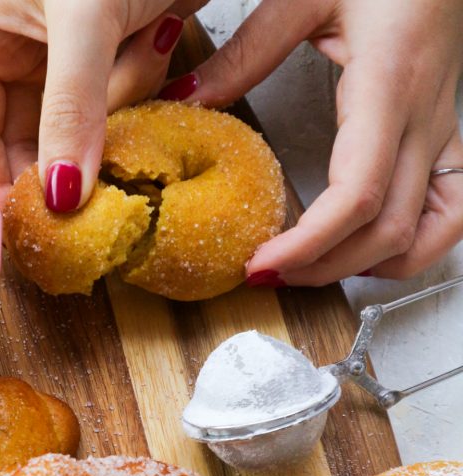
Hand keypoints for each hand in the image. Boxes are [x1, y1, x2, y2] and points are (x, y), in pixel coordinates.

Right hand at [0, 0, 204, 208]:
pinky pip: (128, 100)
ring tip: (142, 28)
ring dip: (121, 94)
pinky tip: (161, 25)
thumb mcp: (81, 14)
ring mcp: (75, 55)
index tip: (17, 224)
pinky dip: (149, 76)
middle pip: (31, 140)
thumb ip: (69, 106)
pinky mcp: (123, 51)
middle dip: (65, 151)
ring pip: (87, 124)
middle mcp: (24, 50)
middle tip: (87, 186)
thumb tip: (62, 194)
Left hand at [164, 0, 462, 284]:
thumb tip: (188, 99)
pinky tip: (371, 254)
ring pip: (422, 231)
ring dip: (364, 265)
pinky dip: (414, 247)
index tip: (260, 264)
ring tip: (309, 272)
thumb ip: (244, 52)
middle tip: (266, 273)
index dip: (307, 245)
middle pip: (384, 229)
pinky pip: (450, 211)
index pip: (356, 195)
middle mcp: (424, 117)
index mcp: (388, 86)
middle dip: (322, 266)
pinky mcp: (446, 132)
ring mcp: (442, 129)